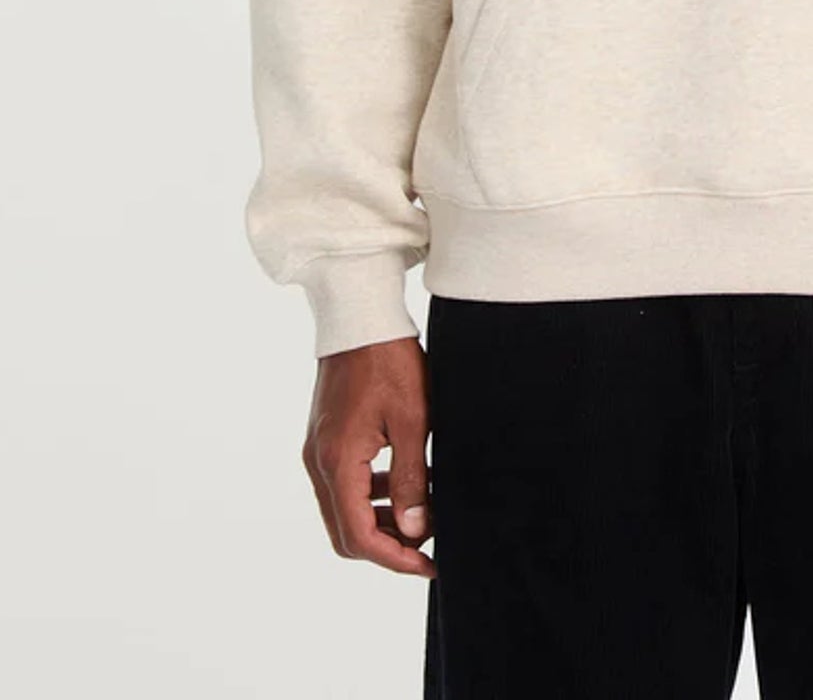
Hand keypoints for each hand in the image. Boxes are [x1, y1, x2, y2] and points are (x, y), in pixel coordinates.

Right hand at [302, 335, 434, 576]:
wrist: (360, 317)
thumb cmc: (389, 361)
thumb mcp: (413, 420)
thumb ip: (412, 479)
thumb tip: (416, 530)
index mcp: (337, 462)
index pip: (359, 535)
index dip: (395, 558)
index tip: (428, 563)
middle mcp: (318, 462)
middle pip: (346, 531)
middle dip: (387, 545)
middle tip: (427, 544)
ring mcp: (317, 451)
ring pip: (344, 510)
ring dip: (381, 520)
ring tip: (423, 511)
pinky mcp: (324, 439)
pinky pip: (343, 484)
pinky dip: (371, 495)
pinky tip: (403, 482)